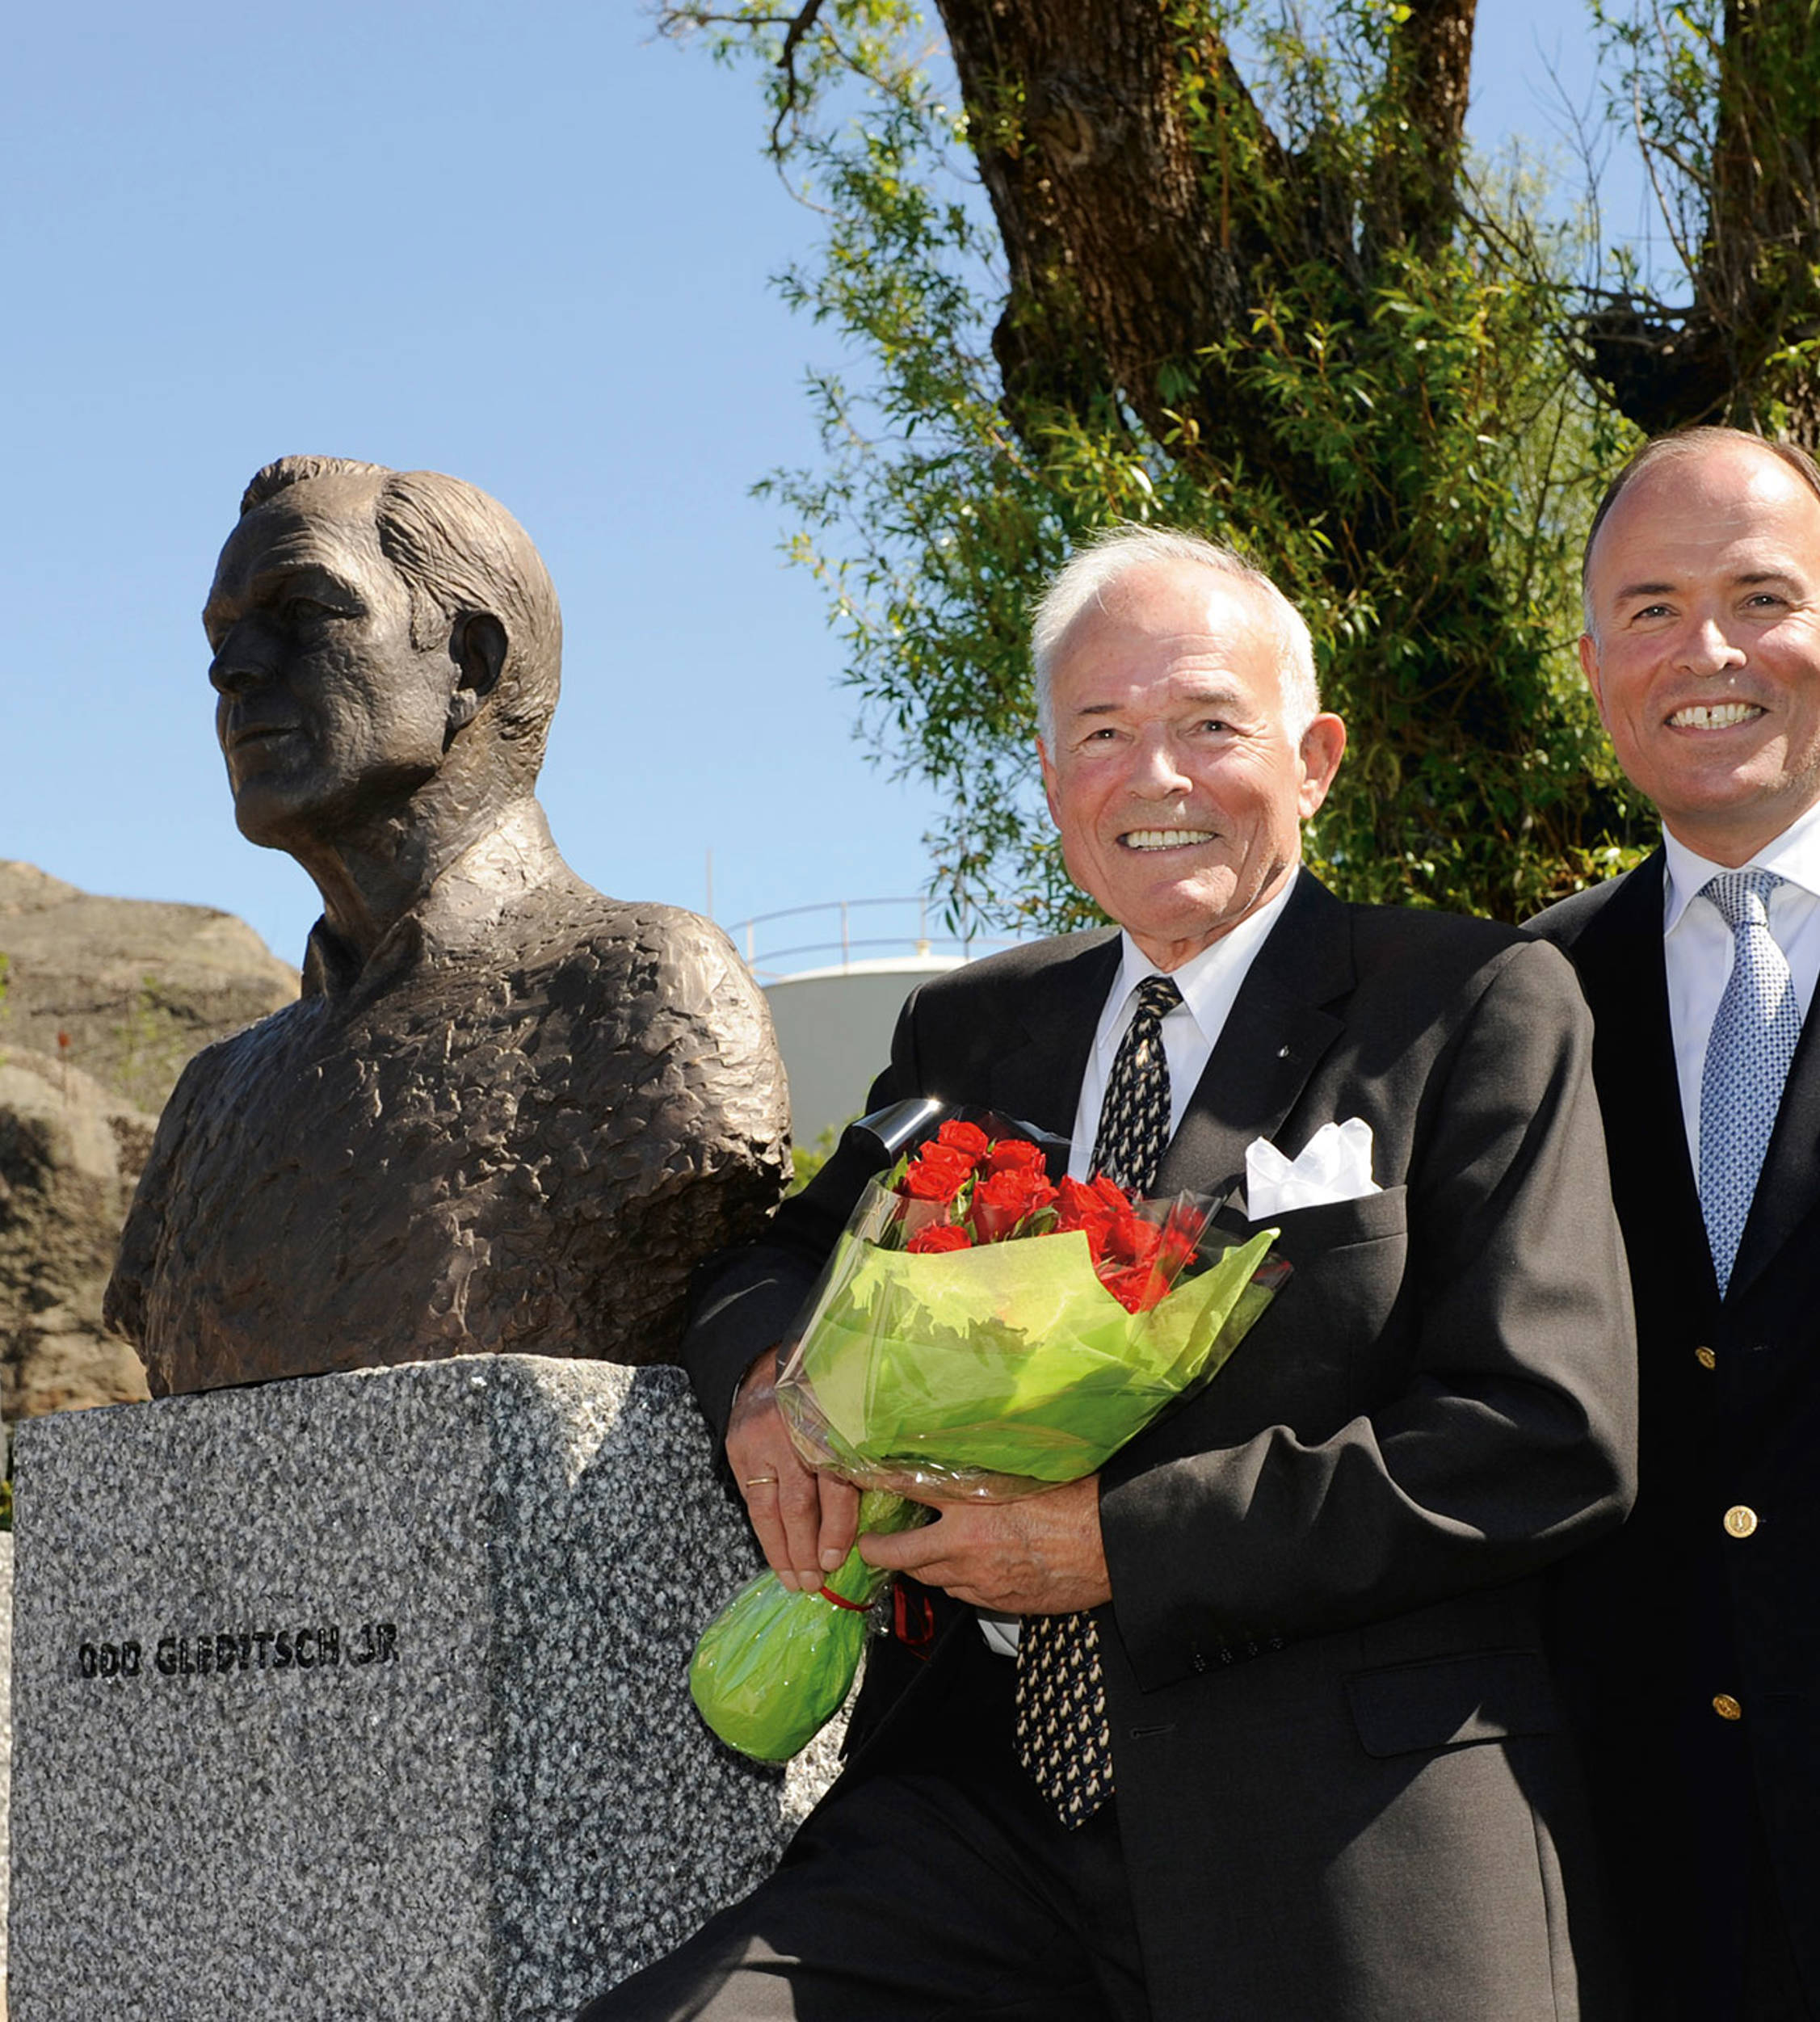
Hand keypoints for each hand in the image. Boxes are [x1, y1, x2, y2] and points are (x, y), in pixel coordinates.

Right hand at [726, 1346, 859, 1592]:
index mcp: (829, 1422)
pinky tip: (777, 1554)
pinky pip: (751, 1500)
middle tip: (815, 1583)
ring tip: (794, 1580)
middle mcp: (791, 1432)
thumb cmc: (825, 1396)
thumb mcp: (850, 1414)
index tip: (837, 1560)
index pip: (834, 1482)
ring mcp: (759, 1441)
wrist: (771, 1367)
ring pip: (768, 1507)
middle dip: (806, 1548)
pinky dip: (765, 1531)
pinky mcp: (737, 1449)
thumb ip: (864, 1454)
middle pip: (798, 1502)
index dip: (838, 1525)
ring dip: (782, 1550)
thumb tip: (884, 1510)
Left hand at [858, 1475, 1109, 1613]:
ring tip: (915, 1552)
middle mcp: (966, 1549)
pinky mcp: (1000, 1602)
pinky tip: (961, 1568)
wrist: (1109, 1545)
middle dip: (882, 1550)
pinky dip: (955, 1581)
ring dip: (922, 1565)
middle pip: (905, 1554)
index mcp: (969, 1508)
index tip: (865, 1485)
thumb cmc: (1074, 1501)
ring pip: (932, 1579)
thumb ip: (981, 1473)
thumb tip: (956, 1458)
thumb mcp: (1020, 1473)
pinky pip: (963, 1594)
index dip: (883, 1489)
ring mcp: (981, 1581)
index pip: (909, 1492)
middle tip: (870, 1543)